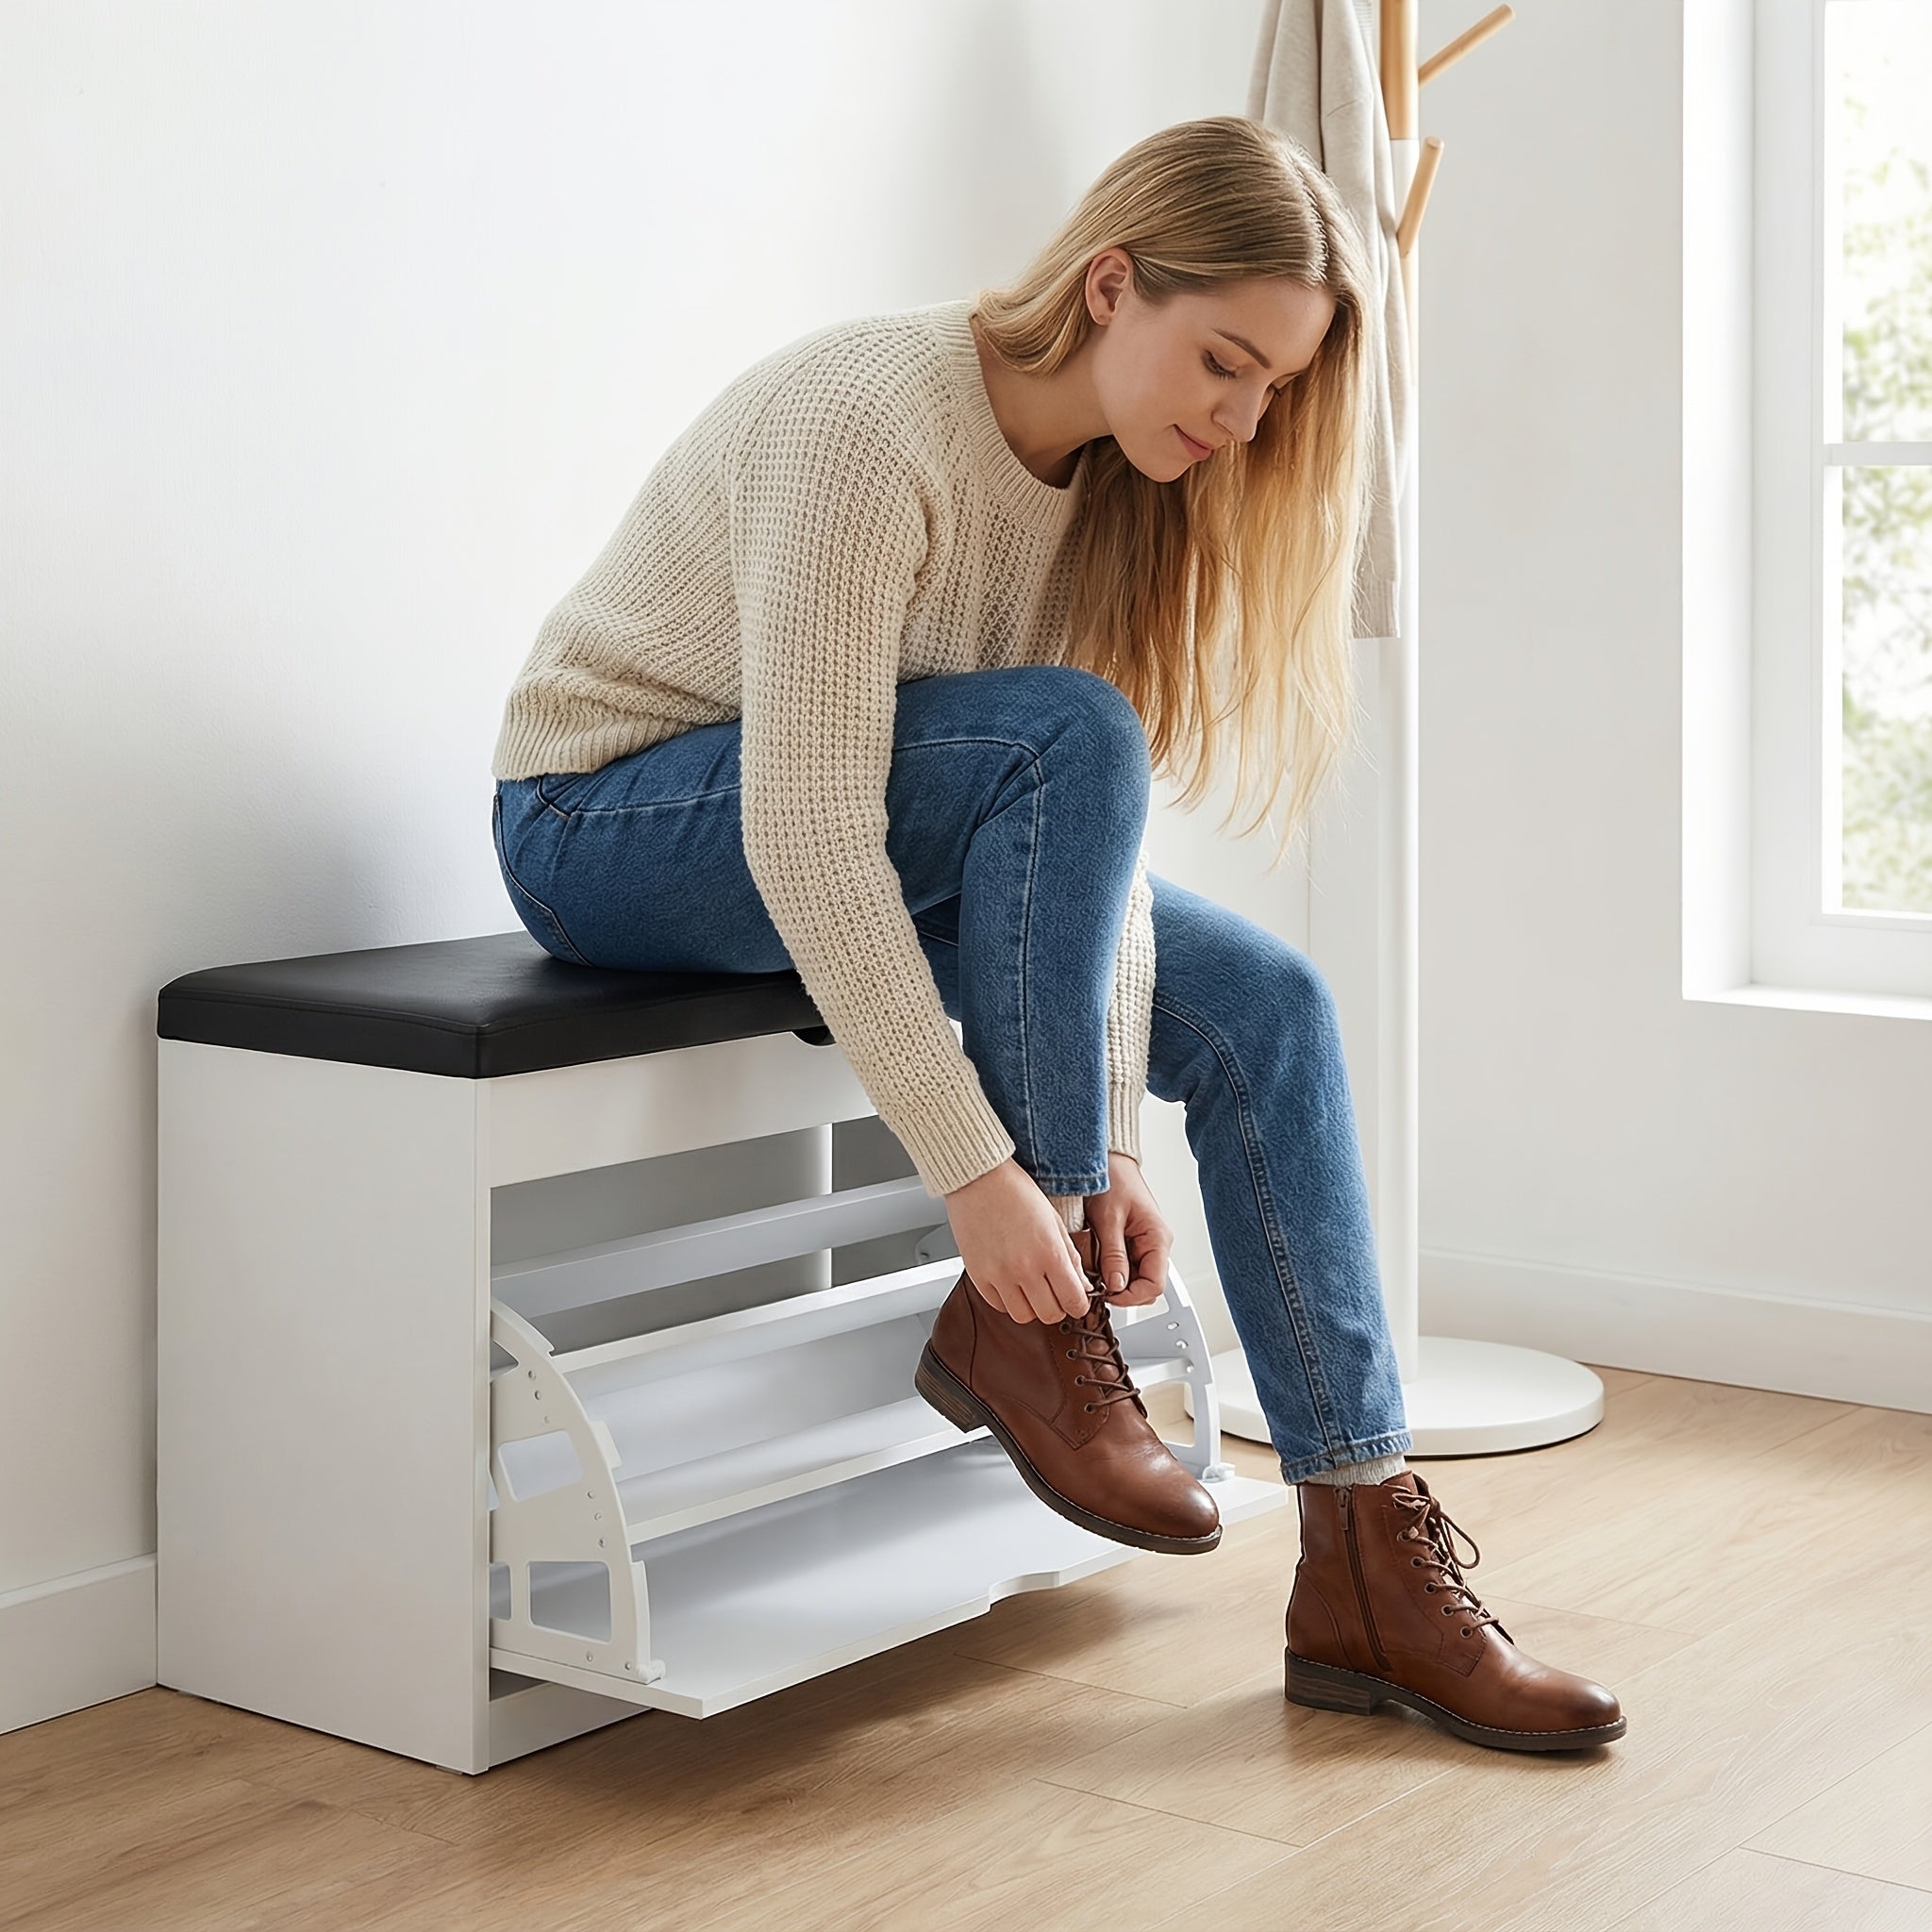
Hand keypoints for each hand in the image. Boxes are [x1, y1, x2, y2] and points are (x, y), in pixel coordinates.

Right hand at [942, 1158, 1091, 1323]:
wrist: (978, 1178)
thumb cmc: (1016, 1191)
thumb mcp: (1055, 1221)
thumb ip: (1070, 1257)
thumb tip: (1082, 1286)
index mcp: (1050, 1253)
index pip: (1074, 1301)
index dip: (1079, 1304)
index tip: (1076, 1299)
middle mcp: (1024, 1269)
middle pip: (1050, 1314)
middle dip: (1057, 1307)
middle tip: (1055, 1292)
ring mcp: (999, 1275)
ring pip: (1023, 1316)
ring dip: (1031, 1306)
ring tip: (1031, 1287)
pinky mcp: (978, 1275)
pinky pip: (998, 1305)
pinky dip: (1007, 1299)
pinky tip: (1011, 1281)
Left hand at [1083, 1152, 1171, 1306]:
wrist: (1109, 1163)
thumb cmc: (1114, 1180)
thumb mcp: (1109, 1219)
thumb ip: (1113, 1254)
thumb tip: (1117, 1286)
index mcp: (1157, 1239)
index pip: (1154, 1284)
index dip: (1131, 1296)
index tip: (1107, 1295)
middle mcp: (1154, 1245)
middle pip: (1145, 1286)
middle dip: (1122, 1291)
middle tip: (1097, 1287)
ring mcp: (1143, 1246)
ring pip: (1133, 1279)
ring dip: (1113, 1281)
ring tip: (1093, 1272)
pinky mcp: (1130, 1245)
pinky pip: (1123, 1267)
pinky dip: (1109, 1270)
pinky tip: (1094, 1263)